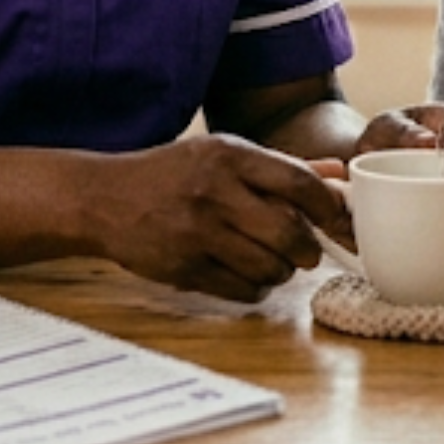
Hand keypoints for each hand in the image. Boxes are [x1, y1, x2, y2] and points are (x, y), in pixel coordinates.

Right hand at [93, 134, 347, 302]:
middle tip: (306, 253)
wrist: (104, 198)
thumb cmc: (172, 174)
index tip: (339, 222)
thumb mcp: (222, 154)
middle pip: (289, 232)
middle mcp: (214, 192)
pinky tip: (248, 276)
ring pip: (268, 267)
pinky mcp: (183, 269)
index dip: (329, 208)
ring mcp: (196, 233)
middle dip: (308, 250)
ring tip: (274, 263)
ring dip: (282, 272)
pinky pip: (241, 290)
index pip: (298, 183)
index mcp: (229, 156)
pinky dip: (255, 288)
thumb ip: (281, 166)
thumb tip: (339, 175)